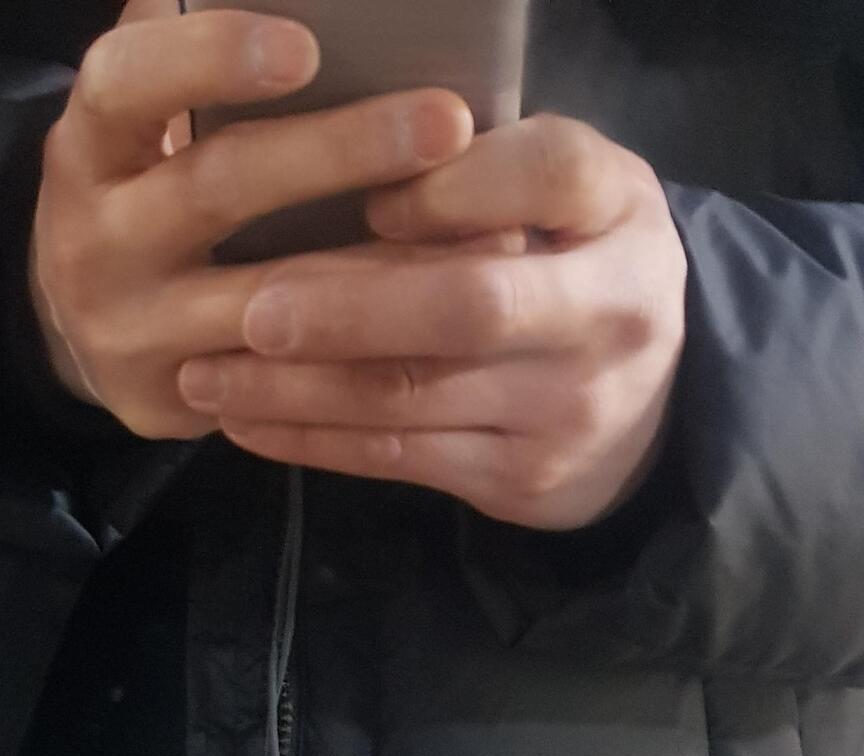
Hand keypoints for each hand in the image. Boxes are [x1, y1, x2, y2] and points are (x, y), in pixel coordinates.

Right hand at [31, 0, 474, 437]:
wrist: (83, 325)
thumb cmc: (148, 183)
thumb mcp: (145, 113)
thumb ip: (188, 44)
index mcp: (90, 144)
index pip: (126, 83)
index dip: (210, 59)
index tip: (307, 49)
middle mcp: (94, 240)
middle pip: (218, 186)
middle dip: (339, 152)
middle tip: (446, 123)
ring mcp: (128, 331)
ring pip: (263, 304)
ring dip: (375, 268)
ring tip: (477, 234)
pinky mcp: (165, 402)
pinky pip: (280, 383)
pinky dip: (363, 353)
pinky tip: (439, 321)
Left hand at [178, 116, 688, 529]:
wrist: (658, 403)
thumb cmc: (577, 263)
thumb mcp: (568, 192)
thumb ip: (490, 172)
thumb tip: (356, 170)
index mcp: (619, 210)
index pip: (548, 173)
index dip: (453, 187)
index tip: (372, 198)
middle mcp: (609, 313)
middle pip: (467, 306)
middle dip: (348, 310)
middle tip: (250, 309)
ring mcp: (565, 409)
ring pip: (411, 396)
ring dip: (295, 387)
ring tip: (205, 370)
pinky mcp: (520, 479)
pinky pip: (396, 457)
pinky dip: (309, 438)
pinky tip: (242, 417)